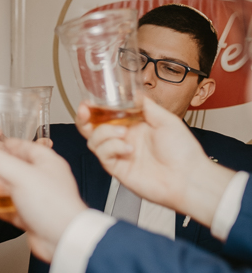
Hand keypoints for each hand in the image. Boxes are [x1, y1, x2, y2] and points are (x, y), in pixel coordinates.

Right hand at [0, 138, 86, 262]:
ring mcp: (36, 198)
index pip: (21, 146)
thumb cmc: (53, 206)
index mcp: (46, 162)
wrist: (63, 240)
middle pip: (13, 167)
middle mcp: (41, 179)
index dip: (2, 144)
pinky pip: (9, 207)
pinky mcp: (29, 216)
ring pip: (10, 188)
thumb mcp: (20, 176)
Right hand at [76, 97, 233, 224]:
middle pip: (92, 128)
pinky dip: (112, 148)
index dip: (95, 107)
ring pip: (94, 140)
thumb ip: (147, 106)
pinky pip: (103, 155)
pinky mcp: (117, 168)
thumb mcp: (167, 120)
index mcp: (134, 126)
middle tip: (86, 111)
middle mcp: (124, 139)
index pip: (106, 114)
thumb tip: (133, 93)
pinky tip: (127, 149)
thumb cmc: (183, 152)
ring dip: (103, 133)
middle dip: (84, 118)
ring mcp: (119, 154)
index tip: (90, 101)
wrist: (189, 178)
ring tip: (122, 133)